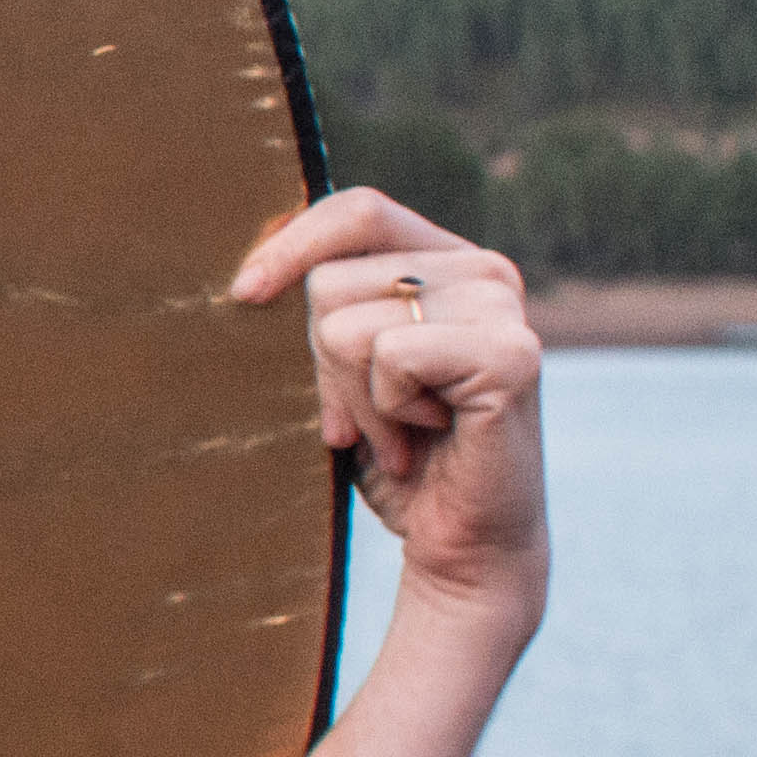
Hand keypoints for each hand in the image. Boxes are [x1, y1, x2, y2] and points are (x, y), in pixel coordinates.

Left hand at [228, 187, 545, 622]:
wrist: (461, 545)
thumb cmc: (395, 456)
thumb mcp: (344, 368)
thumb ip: (324, 308)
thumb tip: (249, 269)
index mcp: (446, 260)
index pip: (357, 211)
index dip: (291, 242)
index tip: (244, 295)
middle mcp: (483, 270)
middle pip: (331, 279)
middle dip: (323, 364)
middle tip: (364, 418)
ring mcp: (503, 308)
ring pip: (348, 326)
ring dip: (354, 398)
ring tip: (400, 432)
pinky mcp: (513, 354)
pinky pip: (390, 357)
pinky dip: (386, 412)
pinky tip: (428, 436)